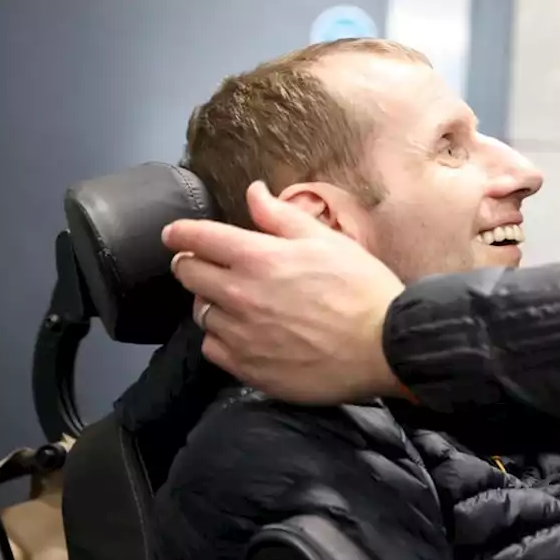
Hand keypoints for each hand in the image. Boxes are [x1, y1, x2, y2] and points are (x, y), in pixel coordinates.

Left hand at [163, 181, 408, 403]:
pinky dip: (221, 337)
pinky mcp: (247, 368)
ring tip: (234, 302)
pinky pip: (213, 348)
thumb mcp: (328, 241)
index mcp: (257, 258)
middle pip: (187, 274)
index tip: (175, 233)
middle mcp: (239, 295)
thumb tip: (253, 192)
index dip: (180, 232)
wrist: (383, 348)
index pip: (196, 238)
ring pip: (200, 313)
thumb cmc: (362, 289)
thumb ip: (282, 216)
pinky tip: (244, 333)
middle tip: (206, 264)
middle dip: (190, 263)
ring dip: (210, 302)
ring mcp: (240, 335)